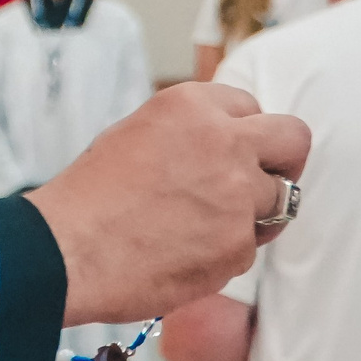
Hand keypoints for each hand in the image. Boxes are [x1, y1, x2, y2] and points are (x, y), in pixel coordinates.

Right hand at [27, 82, 310, 325]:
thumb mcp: (138, 133)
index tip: (233, 154)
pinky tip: (183, 255)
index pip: (252, 107)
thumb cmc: (89, 197)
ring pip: (280, 200)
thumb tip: (227, 145)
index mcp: (194, 105)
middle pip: (293, 139)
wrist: (67, 249)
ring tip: (207, 229)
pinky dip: (225, 255)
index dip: (244, 135)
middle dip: (283, 162)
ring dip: (255, 215)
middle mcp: (224, 141)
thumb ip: (191, 132)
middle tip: (263, 184)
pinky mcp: (237, 244)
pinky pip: (249, 248)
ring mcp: (236, 194)